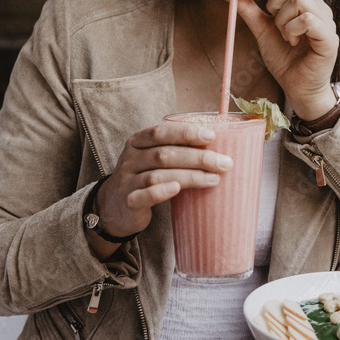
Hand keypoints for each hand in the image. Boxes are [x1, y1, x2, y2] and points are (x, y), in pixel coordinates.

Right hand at [94, 122, 233, 240]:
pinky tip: (176, 189)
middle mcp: (130, 158)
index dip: (186, 133)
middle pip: (165, 154)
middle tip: (224, 163)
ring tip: (214, 179)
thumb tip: (217, 148)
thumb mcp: (152, 158)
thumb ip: (175, 150)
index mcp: (137, 142)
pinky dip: (161, 191)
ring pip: (159, 175)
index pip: (160, 132)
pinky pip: (144, 195)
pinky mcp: (129, 202)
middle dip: (198, 157)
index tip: (211, 136)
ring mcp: (127, 180)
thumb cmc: (144, 177)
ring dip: (190, 176)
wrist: (115, 207)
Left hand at [224, 0, 338, 119]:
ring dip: (283, 20)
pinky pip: (308, 19)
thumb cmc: (284, 59)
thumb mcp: (262, 30)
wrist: (297, 88)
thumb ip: (249, 9)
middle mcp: (318, 6)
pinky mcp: (329, 37)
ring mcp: (326, 20)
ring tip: (285, 37)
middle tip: (274, 24)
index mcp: (304, 2)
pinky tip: (292, 42)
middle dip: (274, 2)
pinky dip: (292, 29)